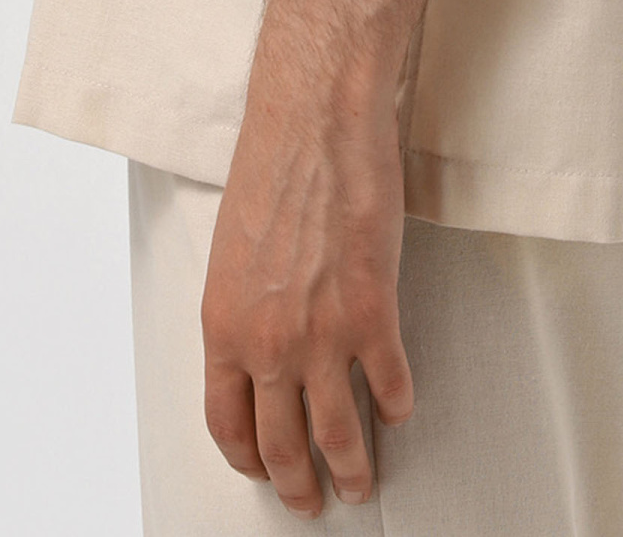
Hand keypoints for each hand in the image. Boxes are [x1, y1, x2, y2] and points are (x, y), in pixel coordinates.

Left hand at [201, 77, 416, 514]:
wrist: (314, 122)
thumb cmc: (273, 167)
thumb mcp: (232, 252)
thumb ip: (244, 311)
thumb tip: (259, 350)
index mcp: (224, 327)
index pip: (227, 424)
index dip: (247, 459)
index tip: (263, 472)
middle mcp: (267, 343)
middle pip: (282, 444)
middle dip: (299, 484)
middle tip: (313, 500)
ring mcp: (321, 334)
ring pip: (338, 432)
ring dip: (353, 467)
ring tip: (362, 481)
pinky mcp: (373, 311)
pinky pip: (389, 383)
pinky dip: (397, 406)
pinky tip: (398, 409)